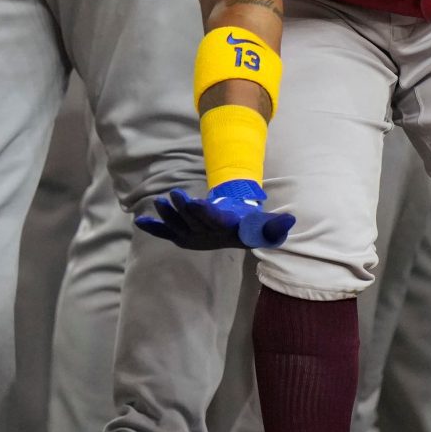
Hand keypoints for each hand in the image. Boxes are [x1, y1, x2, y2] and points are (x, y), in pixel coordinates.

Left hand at [137, 179, 294, 251]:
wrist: (234, 232)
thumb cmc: (248, 225)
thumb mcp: (263, 225)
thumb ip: (275, 225)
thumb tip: (290, 220)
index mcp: (224, 230)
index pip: (212, 221)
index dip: (202, 212)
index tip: (193, 201)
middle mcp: (206, 235)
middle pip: (192, 222)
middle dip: (182, 210)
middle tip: (172, 195)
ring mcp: (192, 236)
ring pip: (177, 226)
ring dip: (167, 216)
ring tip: (159, 202)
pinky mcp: (182, 234)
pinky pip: (166, 233)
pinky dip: (154, 228)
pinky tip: (140, 220)